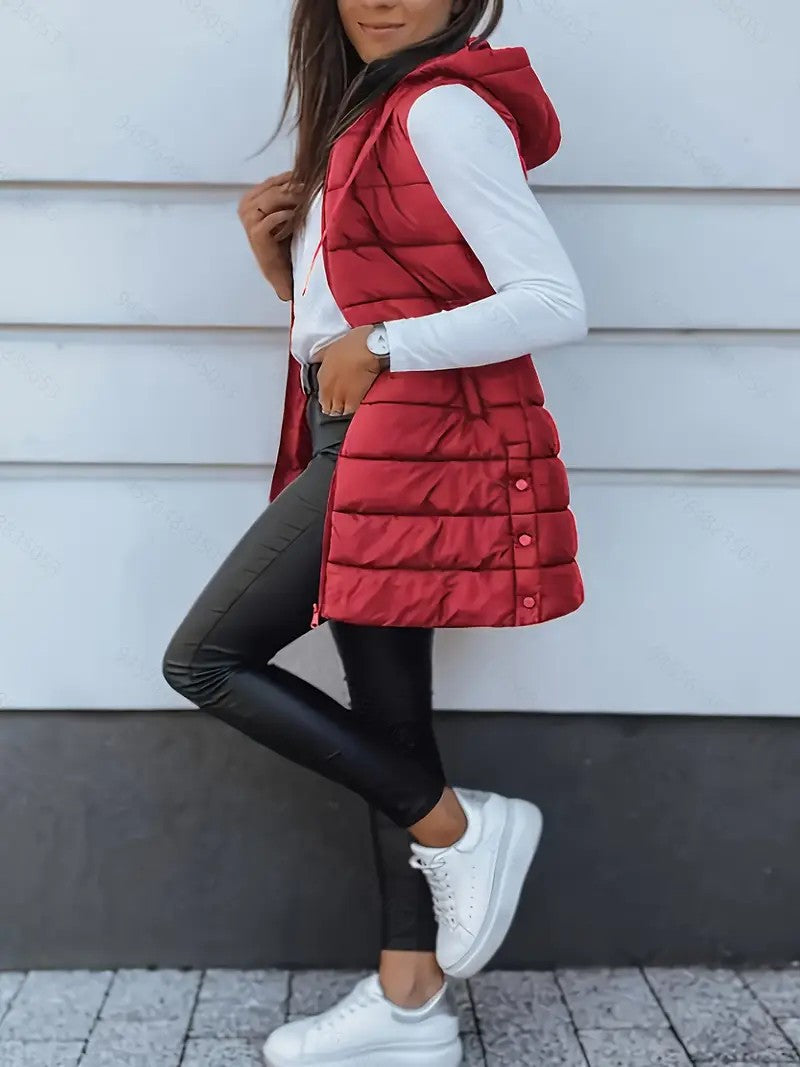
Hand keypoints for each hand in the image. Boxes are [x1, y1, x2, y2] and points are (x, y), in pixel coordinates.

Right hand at [237, 171, 301, 301]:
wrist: (280, 269)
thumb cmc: (284, 240)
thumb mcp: (285, 212)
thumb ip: (287, 194)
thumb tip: (306, 173)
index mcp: (250, 198)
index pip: (273, 181)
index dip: (292, 178)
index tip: (311, 177)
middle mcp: (246, 206)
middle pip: (272, 187)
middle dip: (294, 187)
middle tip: (313, 188)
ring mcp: (248, 220)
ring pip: (272, 199)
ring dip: (292, 198)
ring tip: (308, 200)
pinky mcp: (255, 234)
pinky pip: (272, 218)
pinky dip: (286, 216)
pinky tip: (297, 216)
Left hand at [313, 326, 383, 415]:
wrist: (370, 349)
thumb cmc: (352, 344)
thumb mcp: (330, 347)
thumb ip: (320, 356)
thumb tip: (313, 358)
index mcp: (321, 377)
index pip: (320, 395)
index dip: (326, 396)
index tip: (331, 394)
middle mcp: (328, 389)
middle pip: (327, 407)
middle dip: (332, 405)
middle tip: (338, 403)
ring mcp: (341, 397)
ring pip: (338, 411)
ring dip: (341, 409)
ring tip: (347, 406)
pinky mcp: (354, 401)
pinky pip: (350, 411)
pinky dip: (352, 409)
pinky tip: (356, 405)